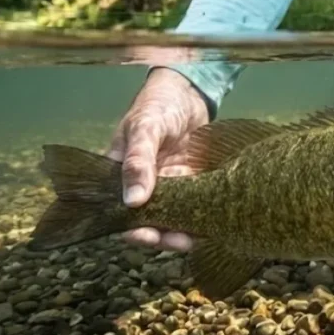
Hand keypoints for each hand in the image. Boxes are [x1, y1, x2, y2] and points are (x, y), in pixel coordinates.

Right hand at [107, 67, 209, 250]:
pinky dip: (202, 216)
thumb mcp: (145, 128)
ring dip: (183, 231)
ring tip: (198, 237)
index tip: (146, 235)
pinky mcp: (192, 183)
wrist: (188, 92)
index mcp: (120, 175)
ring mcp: (169, 185)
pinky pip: (196, 205)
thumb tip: (133, 201)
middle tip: (180, 242)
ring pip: (174, 218)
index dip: (131, 227)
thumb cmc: (157, 105)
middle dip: (163, 236)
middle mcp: (144, 185)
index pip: (119, 210)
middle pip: (149, 221)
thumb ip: (138, 161)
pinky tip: (214, 224)